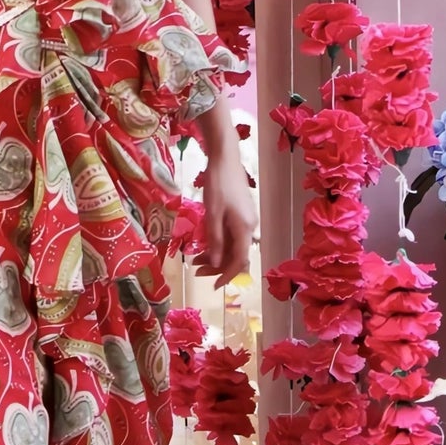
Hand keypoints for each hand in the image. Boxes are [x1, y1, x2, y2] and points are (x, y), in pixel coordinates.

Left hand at [194, 143, 257, 287]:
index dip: (226, 276)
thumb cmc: (218, 184)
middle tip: (196, 269)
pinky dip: (220, 243)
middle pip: (237, 256)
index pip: (238, 261)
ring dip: (217, 255)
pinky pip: (233, 236)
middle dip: (217, 266)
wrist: (225, 158)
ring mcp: (247, 220)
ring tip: (197, 258)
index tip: (212, 286)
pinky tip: (206, 243)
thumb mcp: (212, 215)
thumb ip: (215, 240)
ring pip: (234, 246)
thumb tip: (216, 264)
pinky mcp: (242, 213)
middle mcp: (249, 227)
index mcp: (244, 229)